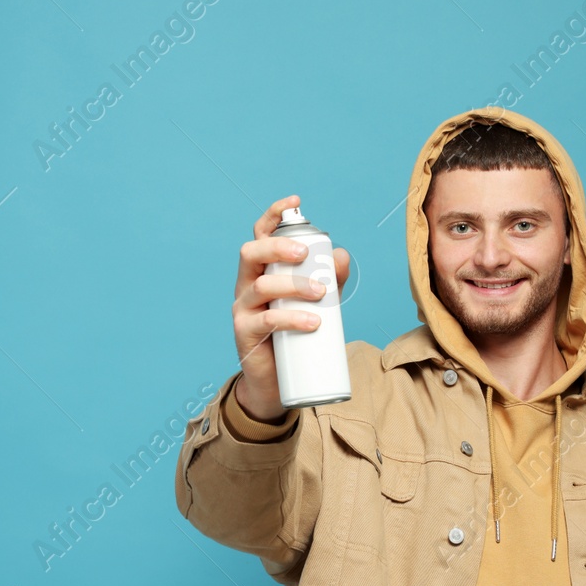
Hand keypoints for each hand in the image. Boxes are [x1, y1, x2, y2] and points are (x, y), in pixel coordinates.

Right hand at [232, 194, 351, 421]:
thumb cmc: (295, 336)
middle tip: (306, 253)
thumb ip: (331, 280)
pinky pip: (266, 320)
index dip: (273, 215)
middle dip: (279, 246)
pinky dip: (291, 318)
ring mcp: (243, 309)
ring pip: (261, 285)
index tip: (296, 202)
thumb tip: (341, 255)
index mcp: (262, 271)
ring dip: (294, 285)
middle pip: (251, 252)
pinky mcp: (245, 333)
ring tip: (321, 294)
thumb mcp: (316, 304)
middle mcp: (247, 285)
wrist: (277, 383)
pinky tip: (312, 322)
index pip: (261, 235)